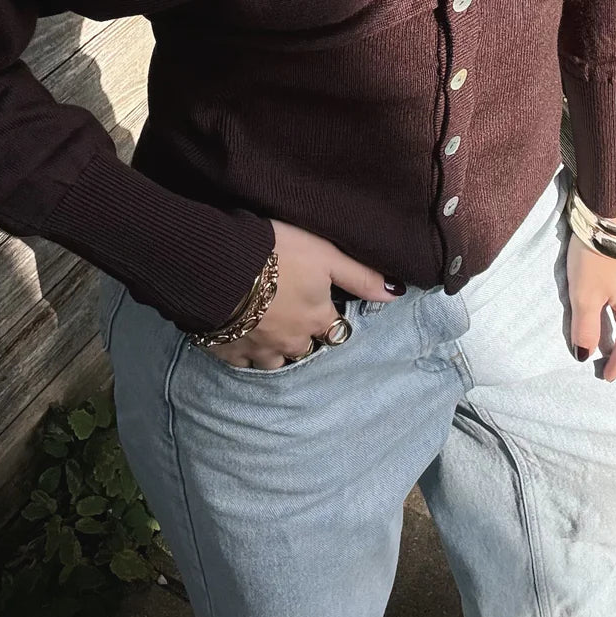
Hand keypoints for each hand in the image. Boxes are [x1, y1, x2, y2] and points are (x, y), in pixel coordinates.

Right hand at [202, 218, 405, 369]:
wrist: (219, 264)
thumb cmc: (278, 253)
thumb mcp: (326, 255)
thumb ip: (361, 276)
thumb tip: (396, 293)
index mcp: (316, 318)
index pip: (335, 330)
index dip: (331, 320)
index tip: (323, 309)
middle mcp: (291, 341)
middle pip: (305, 349)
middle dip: (303, 339)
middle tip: (293, 319)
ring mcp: (258, 349)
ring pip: (274, 362)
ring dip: (275, 351)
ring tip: (268, 333)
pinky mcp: (227, 350)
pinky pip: (241, 363)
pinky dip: (244, 354)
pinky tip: (241, 340)